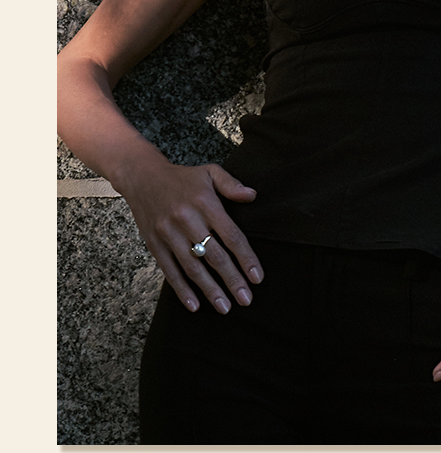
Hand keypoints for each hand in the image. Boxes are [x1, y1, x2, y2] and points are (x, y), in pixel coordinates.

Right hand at [121, 159, 263, 313]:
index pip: (230, 235)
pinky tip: (194, 305)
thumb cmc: (183, 178)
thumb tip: (252, 196)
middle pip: (214, 255)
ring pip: (192, 267)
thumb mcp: (210, 172)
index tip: (257, 277)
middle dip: (232, 280)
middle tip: (246, 299)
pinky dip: (182, 289)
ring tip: (225, 307)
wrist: (142, 178)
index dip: (245, 258)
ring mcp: (168, 234)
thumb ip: (231, 185)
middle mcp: (187, 220)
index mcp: (204, 203)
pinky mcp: (154, 244)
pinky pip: (169, 271)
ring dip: (210, 290)